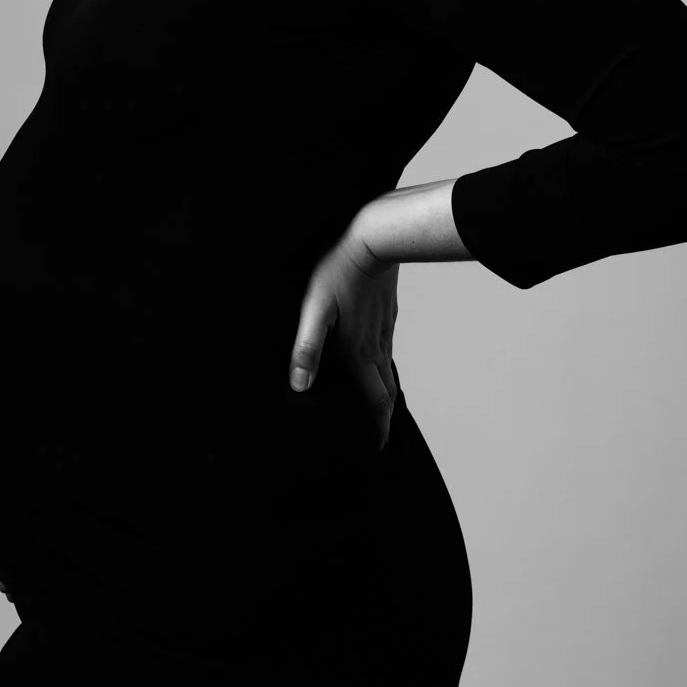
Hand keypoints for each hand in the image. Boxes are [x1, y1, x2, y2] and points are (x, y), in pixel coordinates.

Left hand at [289, 213, 399, 450]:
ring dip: (384, 394)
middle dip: (383, 418)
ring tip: (377, 406)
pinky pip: (387, 349)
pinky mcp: (386, 314)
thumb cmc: (339, 271)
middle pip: (386, 393)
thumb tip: (298, 385)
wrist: (374, 239)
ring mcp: (384, 330)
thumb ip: (306, 348)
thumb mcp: (314, 311)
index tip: (377, 447)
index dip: (377, 428)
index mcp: (359, 353)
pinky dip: (383, 367)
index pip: (374, 402)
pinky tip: (374, 360)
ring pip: (388, 371)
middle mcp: (376, 347)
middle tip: (379, 435)